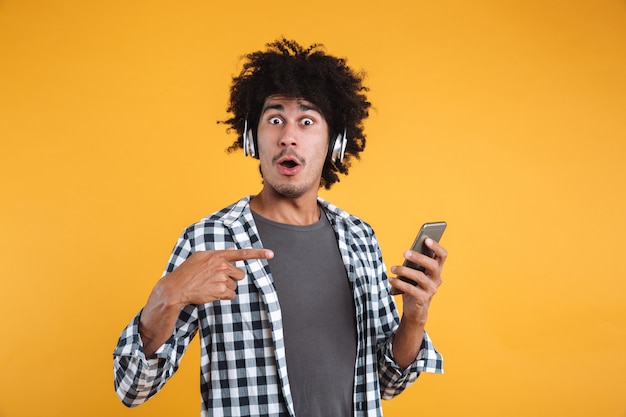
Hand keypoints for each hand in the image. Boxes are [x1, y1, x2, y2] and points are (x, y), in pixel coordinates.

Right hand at [159, 248, 274, 305]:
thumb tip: (231, 249)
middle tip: (216, 280)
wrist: (176, 288)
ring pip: (234, 285)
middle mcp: (221, 265)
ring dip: (226, 288)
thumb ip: (218, 254)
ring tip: (210, 286)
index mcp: (217, 255)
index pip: (241, 253)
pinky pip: (231, 295)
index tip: (271, 254)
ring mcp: (221, 278)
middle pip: (239, 274)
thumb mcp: (201, 257)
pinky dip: (224, 296)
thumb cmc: (187, 272)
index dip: (258, 253)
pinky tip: (211, 293)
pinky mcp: (220, 291)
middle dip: (231, 278)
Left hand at [389, 238, 446, 324]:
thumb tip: (408, 253)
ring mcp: (431, 289)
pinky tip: (391, 279)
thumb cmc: (414, 286)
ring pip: (420, 277)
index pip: (442, 255)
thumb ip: (415, 263)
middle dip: (419, 257)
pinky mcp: (422, 299)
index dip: (436, 247)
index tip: (427, 239)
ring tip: (393, 268)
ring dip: (404, 270)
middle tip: (405, 253)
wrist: (415, 309)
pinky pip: (411, 289)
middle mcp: (437, 279)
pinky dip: (399, 283)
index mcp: (436, 269)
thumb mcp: (416, 273)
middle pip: (432, 265)